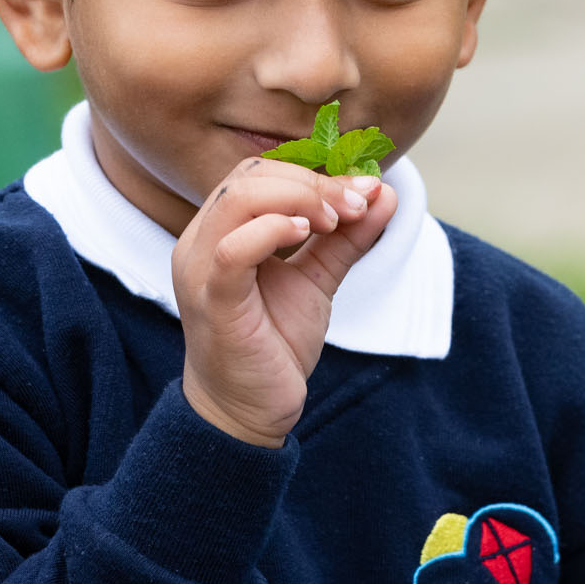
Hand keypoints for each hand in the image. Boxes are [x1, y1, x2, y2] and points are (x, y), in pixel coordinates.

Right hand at [172, 157, 396, 446]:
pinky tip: (308, 233)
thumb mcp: (317, 280)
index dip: (315, 172)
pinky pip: (232, 249)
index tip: (365, 190)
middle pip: (250, 178)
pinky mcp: (211, 300)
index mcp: (220, 231)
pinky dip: (273, 230)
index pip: (259, 173)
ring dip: (300, 198)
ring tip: (337, 219)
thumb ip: (346, 239)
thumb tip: (384, 194)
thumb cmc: (272, 343)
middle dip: (314, 183)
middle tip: (358, 203)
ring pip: (238, 200)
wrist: (250, 411)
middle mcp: (201, 241)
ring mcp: (200, 269)